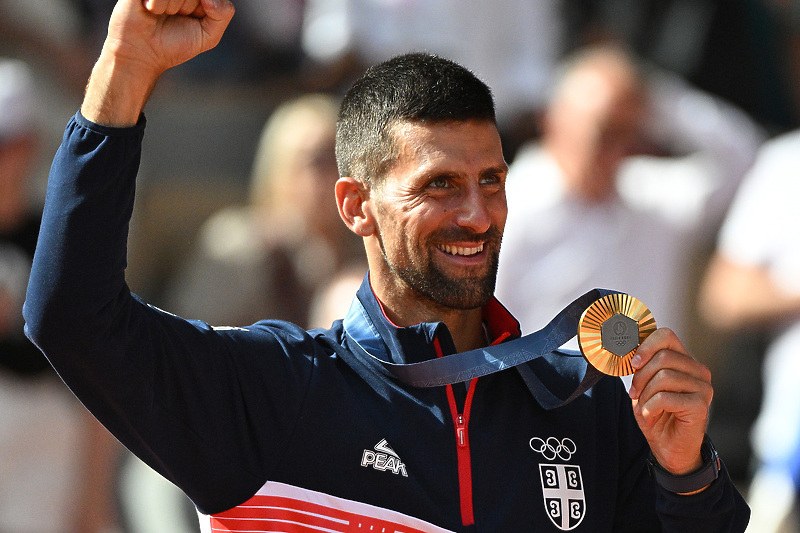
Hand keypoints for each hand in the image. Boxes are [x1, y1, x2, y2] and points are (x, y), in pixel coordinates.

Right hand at [106, 0, 233, 77]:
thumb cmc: (174, 45)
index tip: (194, 18)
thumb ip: (223, 14)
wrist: (141, 54)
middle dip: (188, 7)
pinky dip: (159, 4)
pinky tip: (150, 10)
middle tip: (175, 16)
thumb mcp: (209, 36)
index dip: (208, 6)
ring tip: (160, 14)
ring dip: (172, 6)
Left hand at [628, 328, 711, 474]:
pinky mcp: (701, 404)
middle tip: (635, 393)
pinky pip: (665, 397)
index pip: (666, 335)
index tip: (632, 363)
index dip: (645, 345)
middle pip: (663, 356)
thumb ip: (639, 366)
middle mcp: (698, 370)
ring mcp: (703, 387)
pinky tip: (652, 416)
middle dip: (641, 376)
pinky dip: (650, 408)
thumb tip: (624, 346)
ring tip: (646, 407)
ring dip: (645, 395)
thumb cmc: (655, 414)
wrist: (668, 448)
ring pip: (664, 376)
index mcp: (684, 360)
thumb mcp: (642, 386)